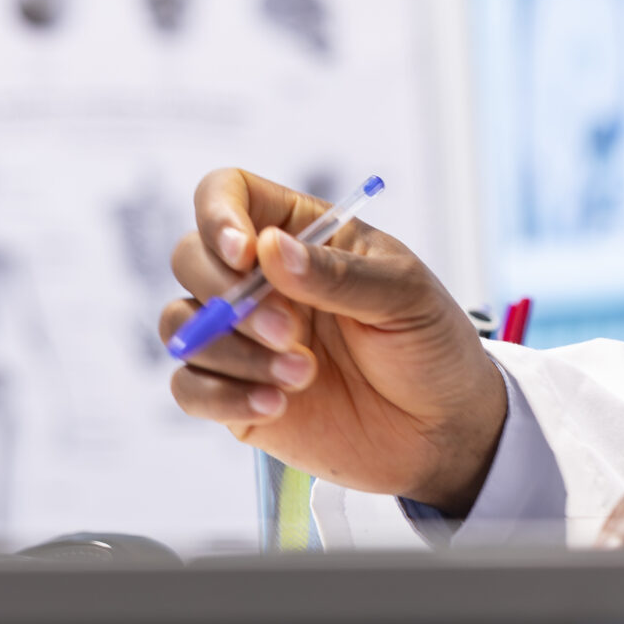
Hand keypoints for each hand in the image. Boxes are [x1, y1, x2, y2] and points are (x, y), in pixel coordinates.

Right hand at [162, 169, 505, 512]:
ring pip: (181, 325)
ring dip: (232, 352)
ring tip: (303, 375)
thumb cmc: (429, 344)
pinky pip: (188, 387)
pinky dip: (222, 396)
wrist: (441, 429)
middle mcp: (260, 279)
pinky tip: (276, 406)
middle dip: (227, 296)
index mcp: (300, 233)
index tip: (244, 254)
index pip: (228, 194)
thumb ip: (336, 273)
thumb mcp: (403, 295)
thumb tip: (269, 249)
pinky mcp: (234, 394)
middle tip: (289, 330)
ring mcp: (243, 338)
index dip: (218, 214)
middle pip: (190, 258)